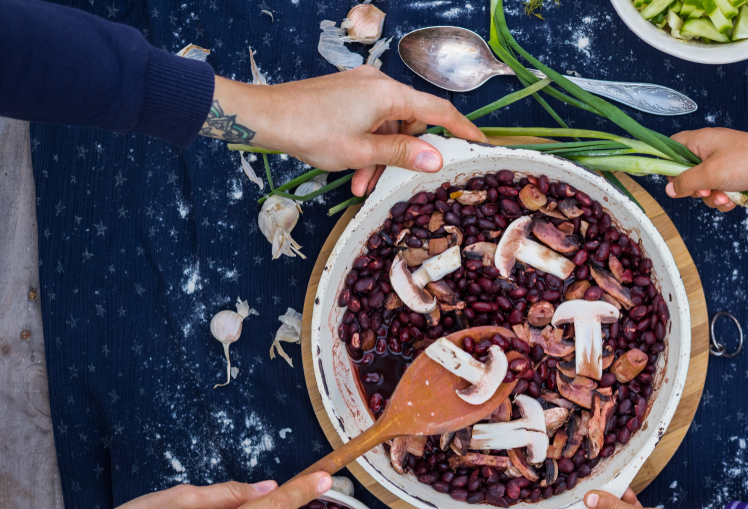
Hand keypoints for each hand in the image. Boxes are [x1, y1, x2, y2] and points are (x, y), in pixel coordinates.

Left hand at [205, 67, 486, 195]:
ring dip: (379, 157)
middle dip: (402, 154)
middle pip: (411, 122)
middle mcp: (378, 85)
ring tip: (361, 183)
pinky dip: (366, 146)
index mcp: (388, 94)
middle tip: (386, 182)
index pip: (439, 110)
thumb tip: (436, 159)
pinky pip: (370, 122)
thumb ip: (401, 154)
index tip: (481, 144)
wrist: (266, 116)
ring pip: (387, 127)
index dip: (462, 129)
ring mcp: (361, 89)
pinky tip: (352, 170)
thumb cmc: (310, 131)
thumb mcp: (361, 152)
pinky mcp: (346, 95)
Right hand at [664, 128, 747, 211]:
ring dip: (712, 197)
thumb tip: (669, 189)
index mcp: (701, 141)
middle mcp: (710, 152)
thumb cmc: (746, 162)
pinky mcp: (735, 178)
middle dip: (695, 189)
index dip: (668, 163)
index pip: (673, 147)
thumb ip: (686, 182)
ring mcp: (723, 166)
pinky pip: (720, 193)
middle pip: (687, 174)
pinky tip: (734, 200)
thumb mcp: (710, 173)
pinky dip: (725, 200)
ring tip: (726, 196)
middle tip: (706, 191)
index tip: (671, 179)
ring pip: (704, 188)